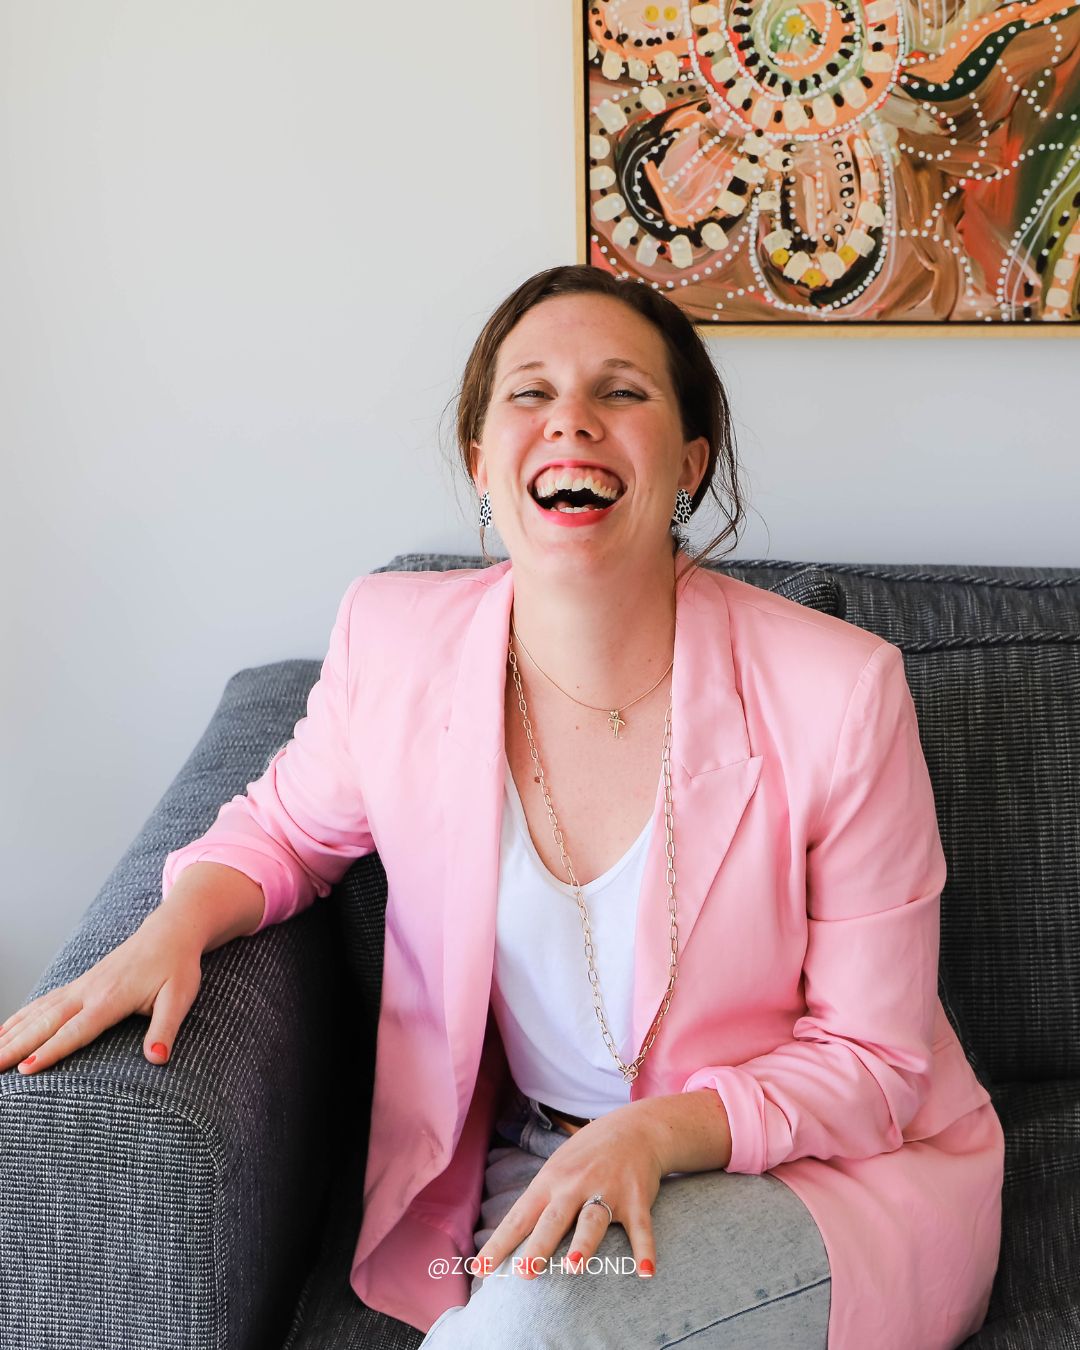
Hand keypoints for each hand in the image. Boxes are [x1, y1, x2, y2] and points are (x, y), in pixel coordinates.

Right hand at [0, 909, 204, 1074]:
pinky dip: (20, 1017)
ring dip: (11, 1033)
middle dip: (16, 1046)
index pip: (76, 1029)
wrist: (170, 931)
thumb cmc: (177, 966)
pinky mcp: (80, 985)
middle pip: (46, 1022)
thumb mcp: (180, 996)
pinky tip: (4, 1031)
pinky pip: (43, 1002)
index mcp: (112, 997)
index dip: (51, 1050)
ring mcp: (81, 986)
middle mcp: (89, 991)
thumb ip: (166, 1028)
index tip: (26, 1069)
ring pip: (38, 1011)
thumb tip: (158, 1059)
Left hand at [475, 1104, 663, 1280]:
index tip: (480, 1269)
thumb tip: (511, 1240)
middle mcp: (575, 1186)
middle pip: (553, 1219)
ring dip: (583, 1245)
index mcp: (550, 1181)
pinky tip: (645, 1271)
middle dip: (538, 1246)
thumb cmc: (587, 1156)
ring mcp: (608, 1191)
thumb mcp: (557, 1169)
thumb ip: (539, 1202)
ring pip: (592, 1221)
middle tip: (523, 1273)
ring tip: (573, 1269)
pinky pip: (640, 1228)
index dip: (500, 1244)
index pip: (519, 1217)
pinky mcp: (636, 1199)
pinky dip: (644, 1250)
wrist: (635, 1129)